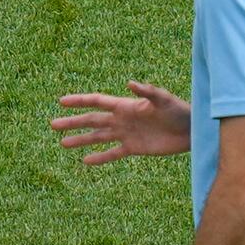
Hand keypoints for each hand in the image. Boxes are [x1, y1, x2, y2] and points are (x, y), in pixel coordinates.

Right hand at [49, 82, 187, 163]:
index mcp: (125, 105)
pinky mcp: (134, 148)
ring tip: (63, 143)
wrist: (191, 130)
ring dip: (80, 140)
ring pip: (98, 137)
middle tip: (53, 124)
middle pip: (92, 120)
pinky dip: (100, 157)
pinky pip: (113, 153)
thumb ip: (147, 91)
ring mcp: (126, 134)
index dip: (79, 101)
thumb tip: (130, 83)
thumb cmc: (179, 110)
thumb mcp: (164, 99)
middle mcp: (122, 119)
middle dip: (73, 122)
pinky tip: (86, 161)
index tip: (61, 101)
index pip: (97, 102)